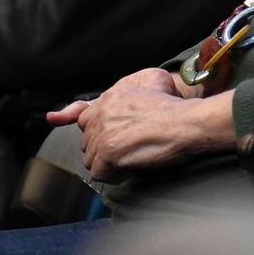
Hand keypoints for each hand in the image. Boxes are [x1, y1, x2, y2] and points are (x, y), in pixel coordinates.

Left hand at [50, 77, 234, 182]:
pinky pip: (98, 172)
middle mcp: (102, 112)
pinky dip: (112, 176)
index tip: (66, 124)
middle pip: (87, 138)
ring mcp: (103, 132)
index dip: (86, 125)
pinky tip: (126, 170)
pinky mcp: (108, 152)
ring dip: (106, 162)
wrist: (188, 123)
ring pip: (91, 157)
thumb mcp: (156, 79)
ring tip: (128, 160)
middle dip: (101, 146)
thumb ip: (132, 86)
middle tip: (124, 149)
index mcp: (111, 95)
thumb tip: (119, 95)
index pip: (83, 114)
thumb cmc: (177, 105)